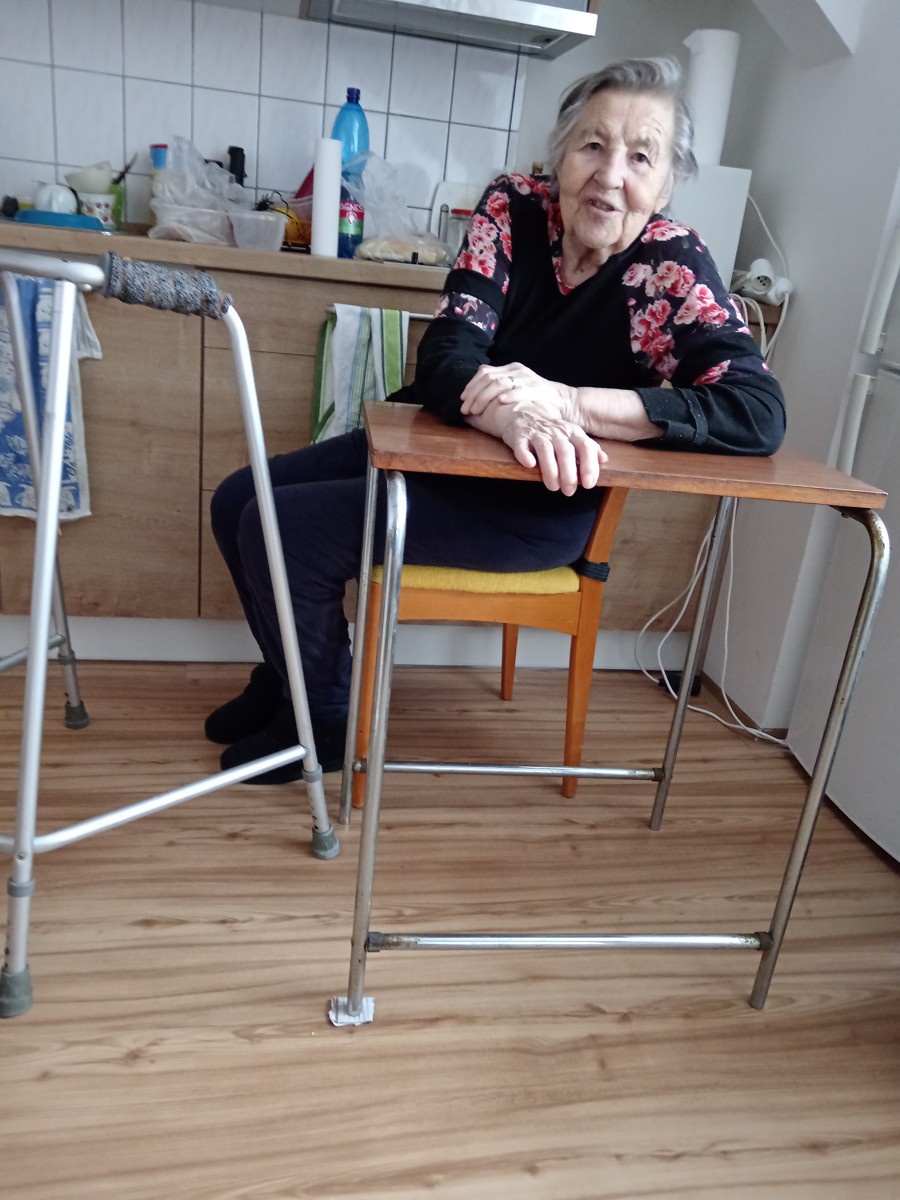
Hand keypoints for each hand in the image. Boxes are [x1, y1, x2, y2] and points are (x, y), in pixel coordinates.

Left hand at [460, 362, 578, 422]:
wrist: (565, 402)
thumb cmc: (537, 400)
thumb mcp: (516, 390)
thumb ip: (499, 389)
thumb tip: (475, 396)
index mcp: (510, 369)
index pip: (484, 372)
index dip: (471, 386)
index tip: (462, 399)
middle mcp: (517, 371)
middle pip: (488, 378)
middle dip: (473, 394)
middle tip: (465, 409)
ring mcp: (527, 378)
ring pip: (499, 383)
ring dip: (484, 397)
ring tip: (475, 409)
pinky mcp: (537, 389)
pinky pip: (520, 390)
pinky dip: (509, 395)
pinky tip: (499, 402)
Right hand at [498, 408, 606, 495]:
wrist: (523, 411)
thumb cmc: (551, 430)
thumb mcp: (572, 435)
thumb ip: (588, 447)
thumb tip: (604, 459)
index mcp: (572, 432)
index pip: (585, 447)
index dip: (589, 466)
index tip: (589, 484)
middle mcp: (556, 432)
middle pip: (565, 451)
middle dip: (569, 474)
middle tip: (569, 491)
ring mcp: (537, 433)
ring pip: (545, 450)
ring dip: (550, 470)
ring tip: (553, 487)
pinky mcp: (519, 436)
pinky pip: (521, 446)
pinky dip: (525, 455)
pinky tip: (530, 465)